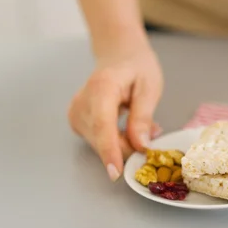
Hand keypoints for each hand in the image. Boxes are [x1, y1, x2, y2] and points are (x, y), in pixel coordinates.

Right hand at [68, 41, 162, 180]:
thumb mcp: (149, 87)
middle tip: (152, 132)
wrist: (118, 55)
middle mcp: (82, 101)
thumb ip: (143, 117)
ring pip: (100, 143)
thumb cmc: (137, 67)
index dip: (109, 151)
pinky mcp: (76, 121)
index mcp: (102, 87)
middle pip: (102, 139)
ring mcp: (75, 112)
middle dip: (128, 147)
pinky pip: (98, 140)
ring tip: (140, 123)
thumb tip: (140, 146)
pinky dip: (115, 140)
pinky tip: (126, 126)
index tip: (116, 172)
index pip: (102, 125)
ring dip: (123, 143)